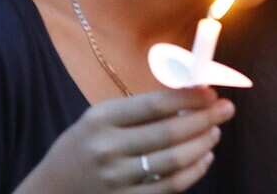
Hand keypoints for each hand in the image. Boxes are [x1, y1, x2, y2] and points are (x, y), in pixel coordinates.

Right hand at [20, 87, 233, 193]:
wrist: (49, 193)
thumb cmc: (82, 149)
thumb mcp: (98, 121)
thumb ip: (137, 111)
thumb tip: (189, 98)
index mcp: (100, 119)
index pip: (155, 104)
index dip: (189, 98)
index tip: (211, 91)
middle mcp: (108, 148)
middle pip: (169, 132)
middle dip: (205, 118)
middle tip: (226, 109)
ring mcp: (117, 179)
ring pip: (174, 160)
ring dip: (203, 144)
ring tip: (215, 132)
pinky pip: (170, 187)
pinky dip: (194, 171)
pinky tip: (204, 158)